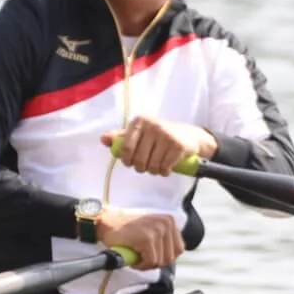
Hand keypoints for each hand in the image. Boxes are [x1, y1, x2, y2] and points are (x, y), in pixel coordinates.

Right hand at [96, 208, 184, 269]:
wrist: (105, 223)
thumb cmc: (126, 230)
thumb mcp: (151, 229)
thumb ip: (164, 240)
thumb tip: (173, 256)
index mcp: (169, 221)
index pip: (179, 249)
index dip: (164, 257)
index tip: (151, 255)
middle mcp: (166, 223)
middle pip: (171, 257)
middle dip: (155, 262)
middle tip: (141, 257)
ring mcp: (157, 230)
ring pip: (160, 261)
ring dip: (147, 264)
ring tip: (136, 255)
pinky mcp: (147, 238)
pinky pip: (150, 262)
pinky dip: (140, 265)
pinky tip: (131, 257)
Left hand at [101, 117, 216, 176]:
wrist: (189, 136)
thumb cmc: (159, 136)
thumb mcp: (140, 133)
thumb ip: (121, 137)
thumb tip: (103, 140)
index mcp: (140, 121)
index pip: (125, 148)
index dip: (127, 160)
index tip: (131, 163)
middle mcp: (153, 125)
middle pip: (139, 160)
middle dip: (141, 168)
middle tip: (146, 166)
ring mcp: (166, 135)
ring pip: (152, 166)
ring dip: (154, 171)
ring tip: (157, 166)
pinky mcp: (178, 145)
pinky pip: (165, 167)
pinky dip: (164, 172)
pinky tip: (167, 168)